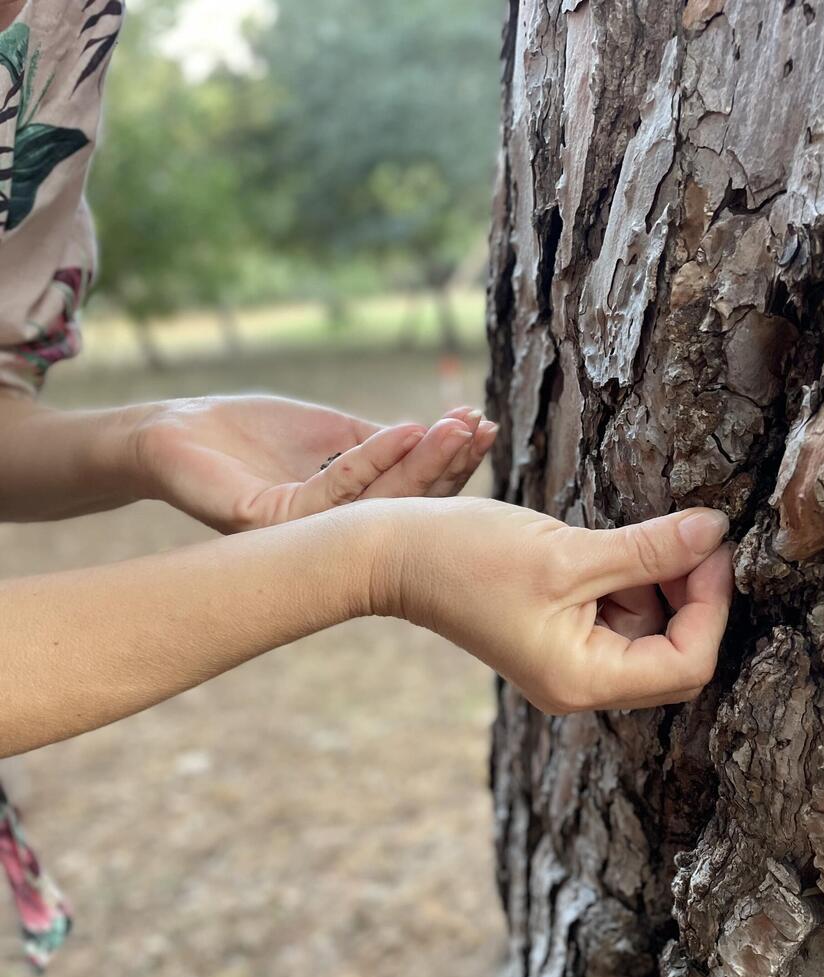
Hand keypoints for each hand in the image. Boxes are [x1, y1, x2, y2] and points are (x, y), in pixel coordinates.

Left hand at [131, 395, 497, 532]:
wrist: (175, 431)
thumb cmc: (248, 433)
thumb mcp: (330, 433)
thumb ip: (377, 444)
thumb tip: (436, 440)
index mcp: (346, 517)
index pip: (408, 495)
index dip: (446, 462)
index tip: (480, 424)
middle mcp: (328, 537)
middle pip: (402, 506)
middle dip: (446, 466)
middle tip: (480, 428)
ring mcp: (301, 536)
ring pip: (377, 505)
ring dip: (423, 464)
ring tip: (458, 428)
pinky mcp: (271, 523)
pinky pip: (332, 493)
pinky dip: (373, 459)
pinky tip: (405, 429)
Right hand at [373, 498, 733, 712]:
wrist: (393, 555)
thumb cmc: (468, 557)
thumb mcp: (569, 551)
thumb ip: (650, 549)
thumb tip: (716, 531)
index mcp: (582, 681)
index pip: (687, 663)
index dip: (712, 603)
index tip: (711, 543)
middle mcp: (581, 685)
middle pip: (678, 658)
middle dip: (693, 597)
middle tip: (691, 536)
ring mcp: (570, 664)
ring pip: (653, 634)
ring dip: (662, 584)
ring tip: (639, 538)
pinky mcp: (561, 637)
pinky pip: (622, 619)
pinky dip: (633, 582)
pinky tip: (616, 548)